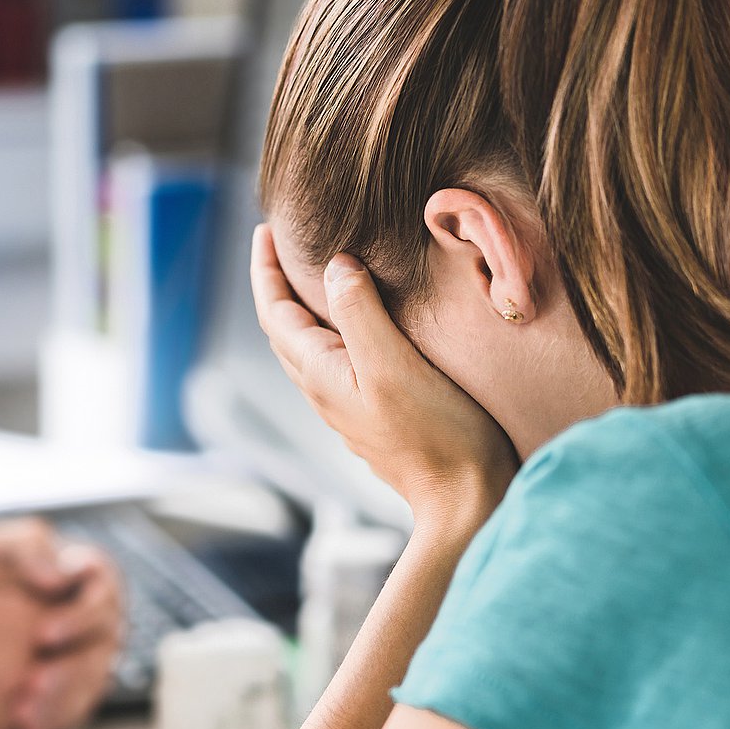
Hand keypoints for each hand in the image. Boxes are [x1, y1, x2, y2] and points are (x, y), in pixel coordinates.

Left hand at [250, 225, 516, 528]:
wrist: (465, 498)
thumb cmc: (436, 434)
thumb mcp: (394, 364)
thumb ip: (360, 313)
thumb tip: (335, 266)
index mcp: (320, 373)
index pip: (275, 313)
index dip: (265, 270)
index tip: (264, 230)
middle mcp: (325, 389)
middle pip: (284, 328)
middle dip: (277, 284)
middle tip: (281, 243)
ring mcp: (348, 403)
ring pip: (309, 345)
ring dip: (303, 306)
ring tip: (315, 274)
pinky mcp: (375, 409)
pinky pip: (339, 358)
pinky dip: (335, 327)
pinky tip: (360, 320)